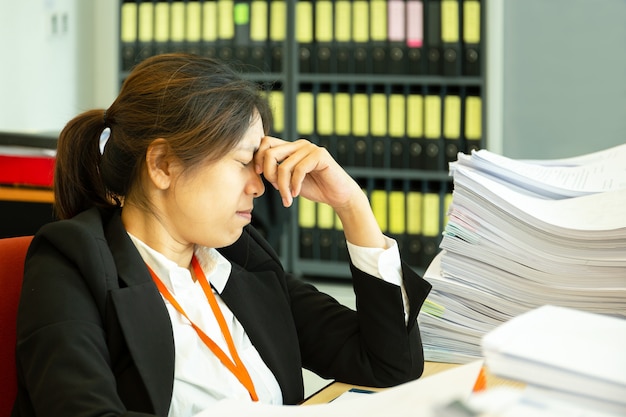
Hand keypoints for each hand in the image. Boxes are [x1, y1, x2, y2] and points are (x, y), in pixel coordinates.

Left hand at [255, 136, 386, 248]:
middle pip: (270, 152)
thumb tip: (260, 170)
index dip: (259, 159)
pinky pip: (299, 170)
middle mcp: (299, 144)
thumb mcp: (290, 180)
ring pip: (284, 165)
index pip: (266, 143)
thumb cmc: (315, 188)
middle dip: (269, 174)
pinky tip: (296, 194)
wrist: (338, 195)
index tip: (262, 176)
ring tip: (288, 198)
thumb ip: (277, 172)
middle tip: (277, 190)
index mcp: (291, 148)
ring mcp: (310, 148)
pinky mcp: (320, 155)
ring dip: (283, 187)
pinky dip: (294, 185)